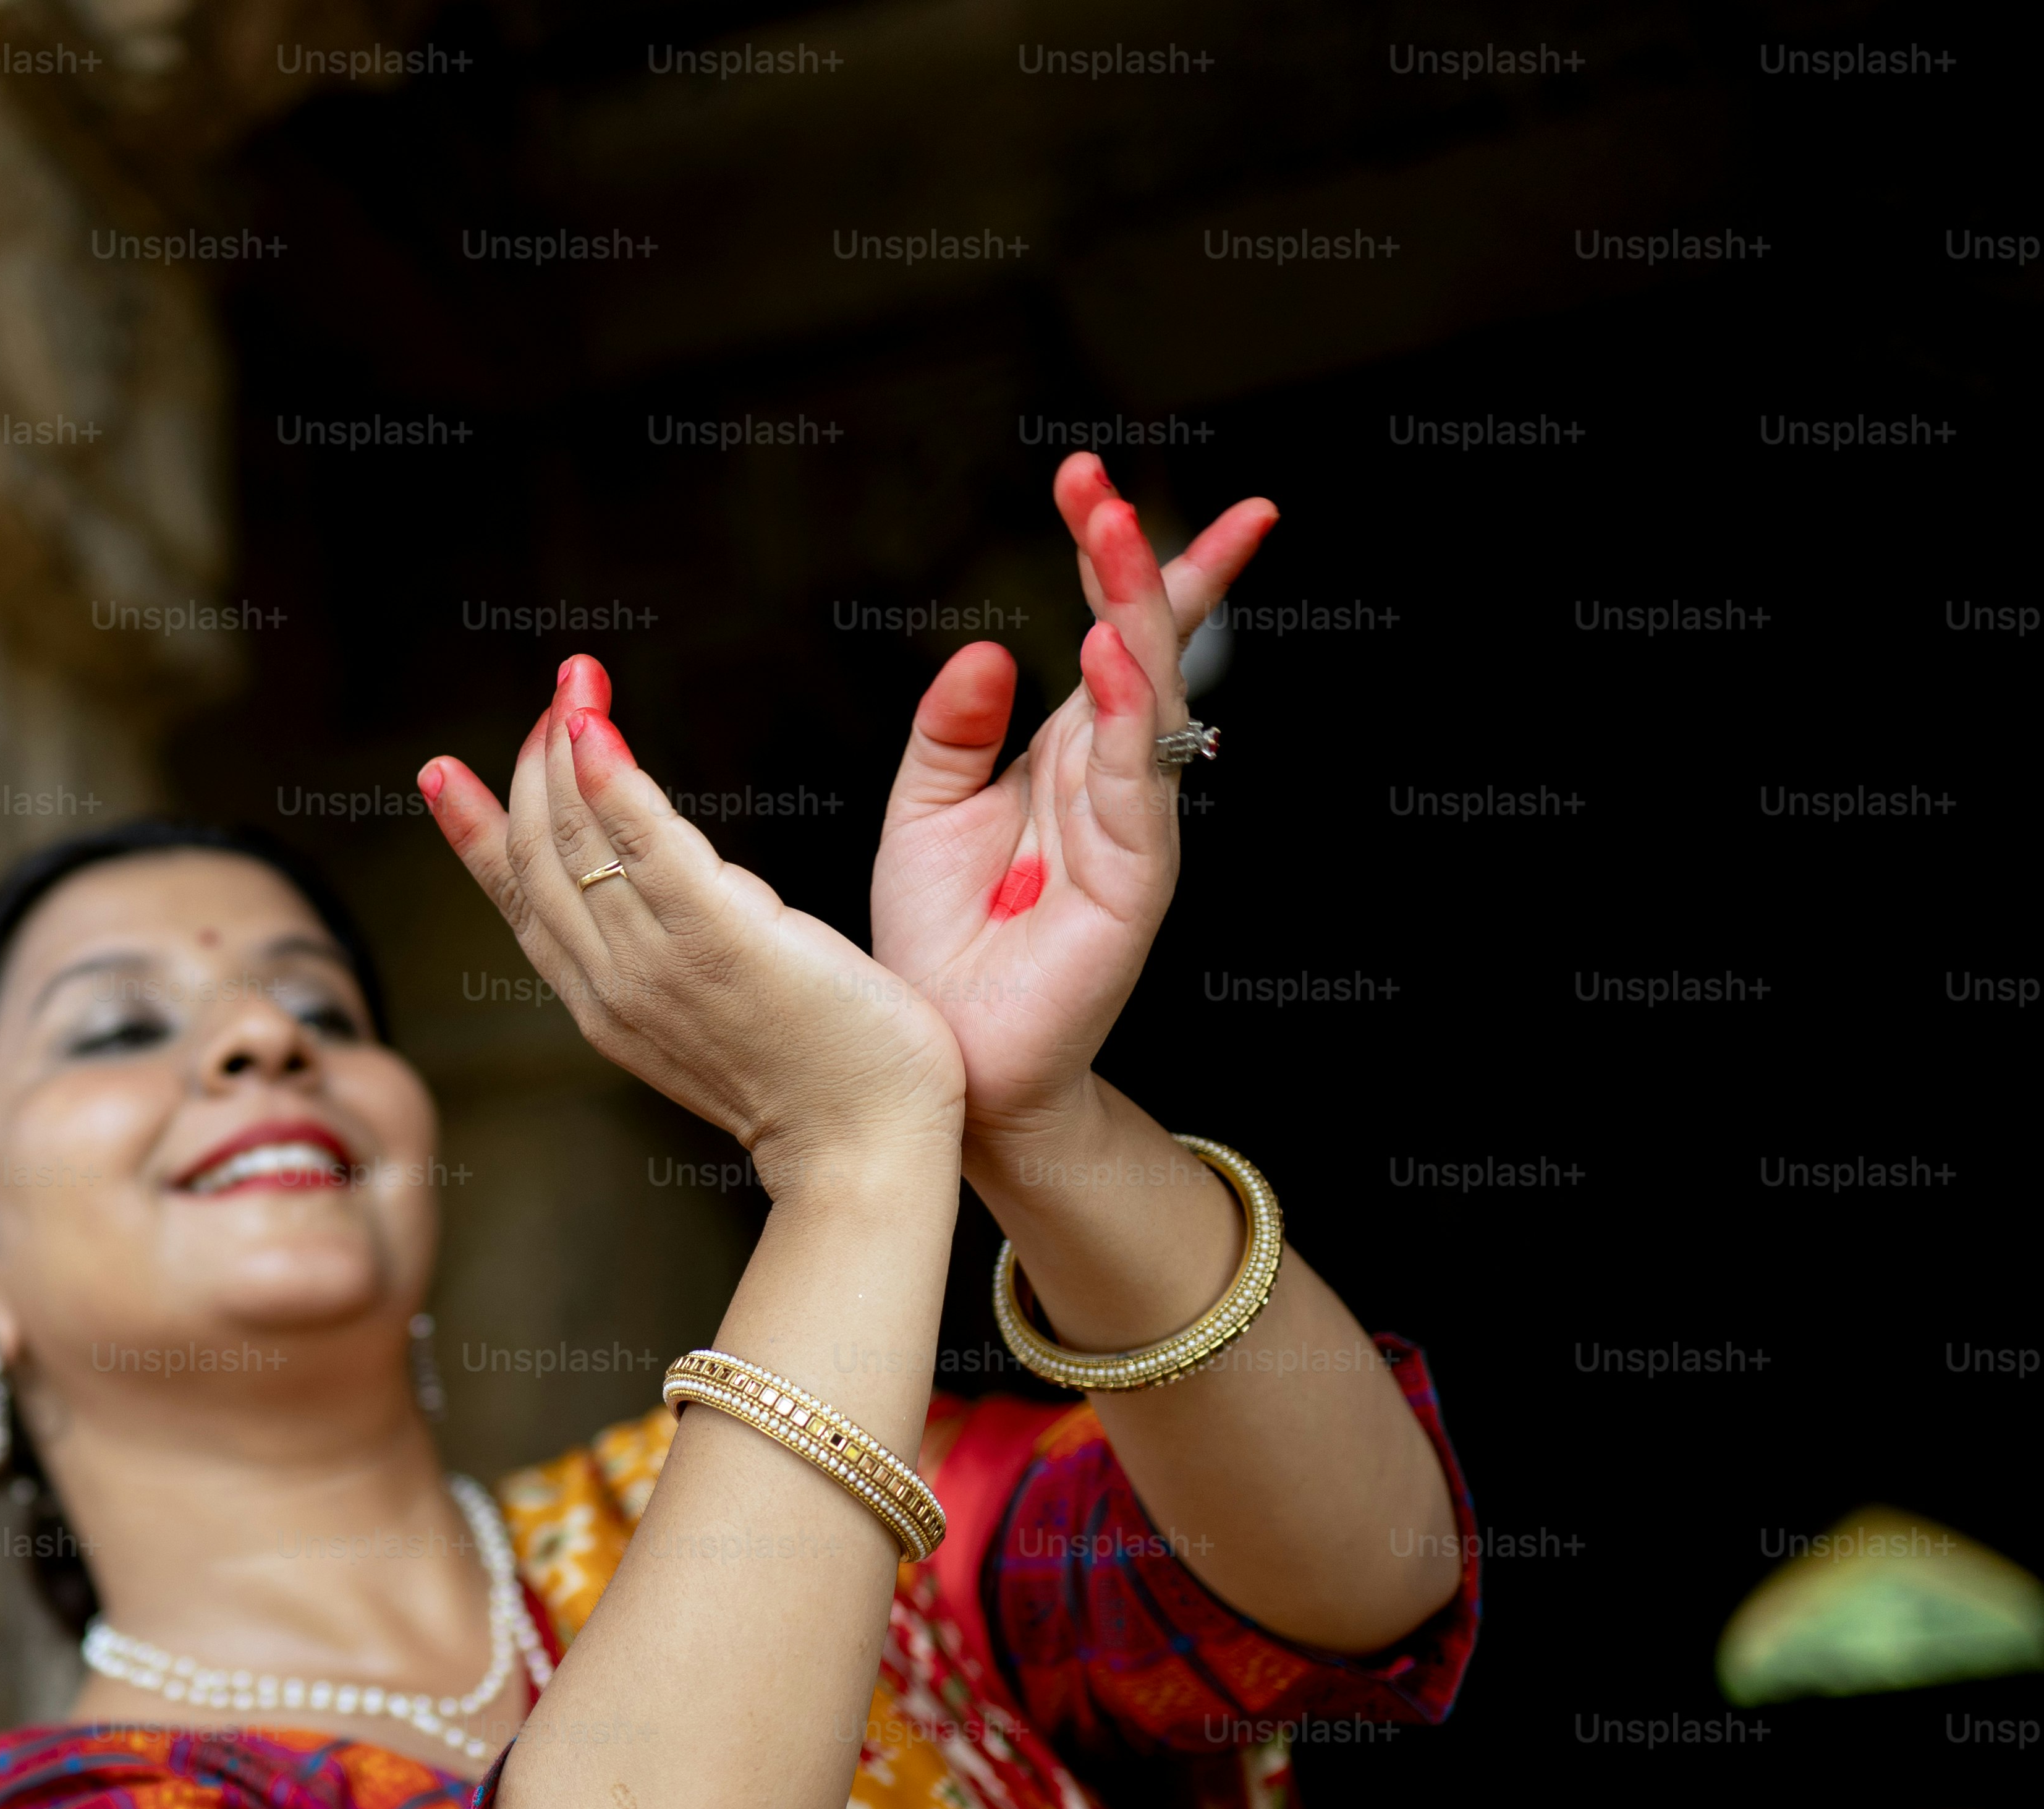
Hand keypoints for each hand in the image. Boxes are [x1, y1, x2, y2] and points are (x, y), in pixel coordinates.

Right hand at [423, 658, 963, 1192]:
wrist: (863, 1148)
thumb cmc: (814, 1076)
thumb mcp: (716, 1009)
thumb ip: (676, 950)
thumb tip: (669, 881)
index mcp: (604, 1004)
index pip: (518, 903)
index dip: (474, 834)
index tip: (441, 774)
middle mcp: (611, 984)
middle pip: (538, 858)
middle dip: (530, 765)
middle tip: (558, 691)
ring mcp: (659, 964)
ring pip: (578, 841)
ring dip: (565, 748)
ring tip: (575, 683)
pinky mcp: (720, 941)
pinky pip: (647, 847)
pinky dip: (612, 781)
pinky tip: (594, 727)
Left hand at [870, 455, 1275, 1149]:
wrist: (944, 1060)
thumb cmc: (938, 943)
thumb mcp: (926, 813)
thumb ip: (954, 731)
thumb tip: (990, 649)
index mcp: (1064, 755)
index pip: (1109, 637)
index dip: (1117, 562)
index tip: (1099, 481)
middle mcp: (1110, 779)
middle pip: (1141, 646)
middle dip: (1128, 561)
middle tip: (1097, 484)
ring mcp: (1131, 826)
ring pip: (1148, 697)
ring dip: (1133, 611)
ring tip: (1109, 532)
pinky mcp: (1133, 881)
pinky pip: (1136, 783)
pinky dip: (1129, 716)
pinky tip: (1113, 656)